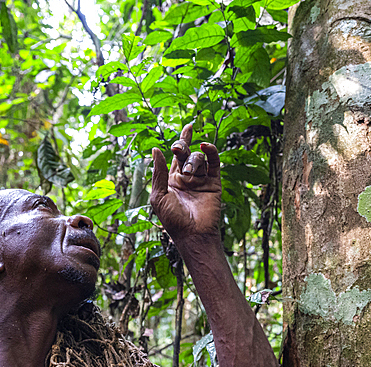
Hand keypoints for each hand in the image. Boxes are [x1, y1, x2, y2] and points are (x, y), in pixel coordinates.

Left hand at [150, 123, 221, 241]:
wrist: (193, 234)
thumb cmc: (172, 219)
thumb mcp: (159, 195)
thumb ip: (158, 172)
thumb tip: (156, 149)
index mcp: (172, 180)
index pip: (176, 156)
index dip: (182, 141)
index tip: (187, 128)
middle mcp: (187, 178)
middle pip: (187, 153)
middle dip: (182, 147)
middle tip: (178, 149)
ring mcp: (201, 180)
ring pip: (199, 158)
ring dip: (193, 161)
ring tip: (190, 174)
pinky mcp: (214, 183)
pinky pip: (214, 163)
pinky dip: (212, 153)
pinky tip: (206, 146)